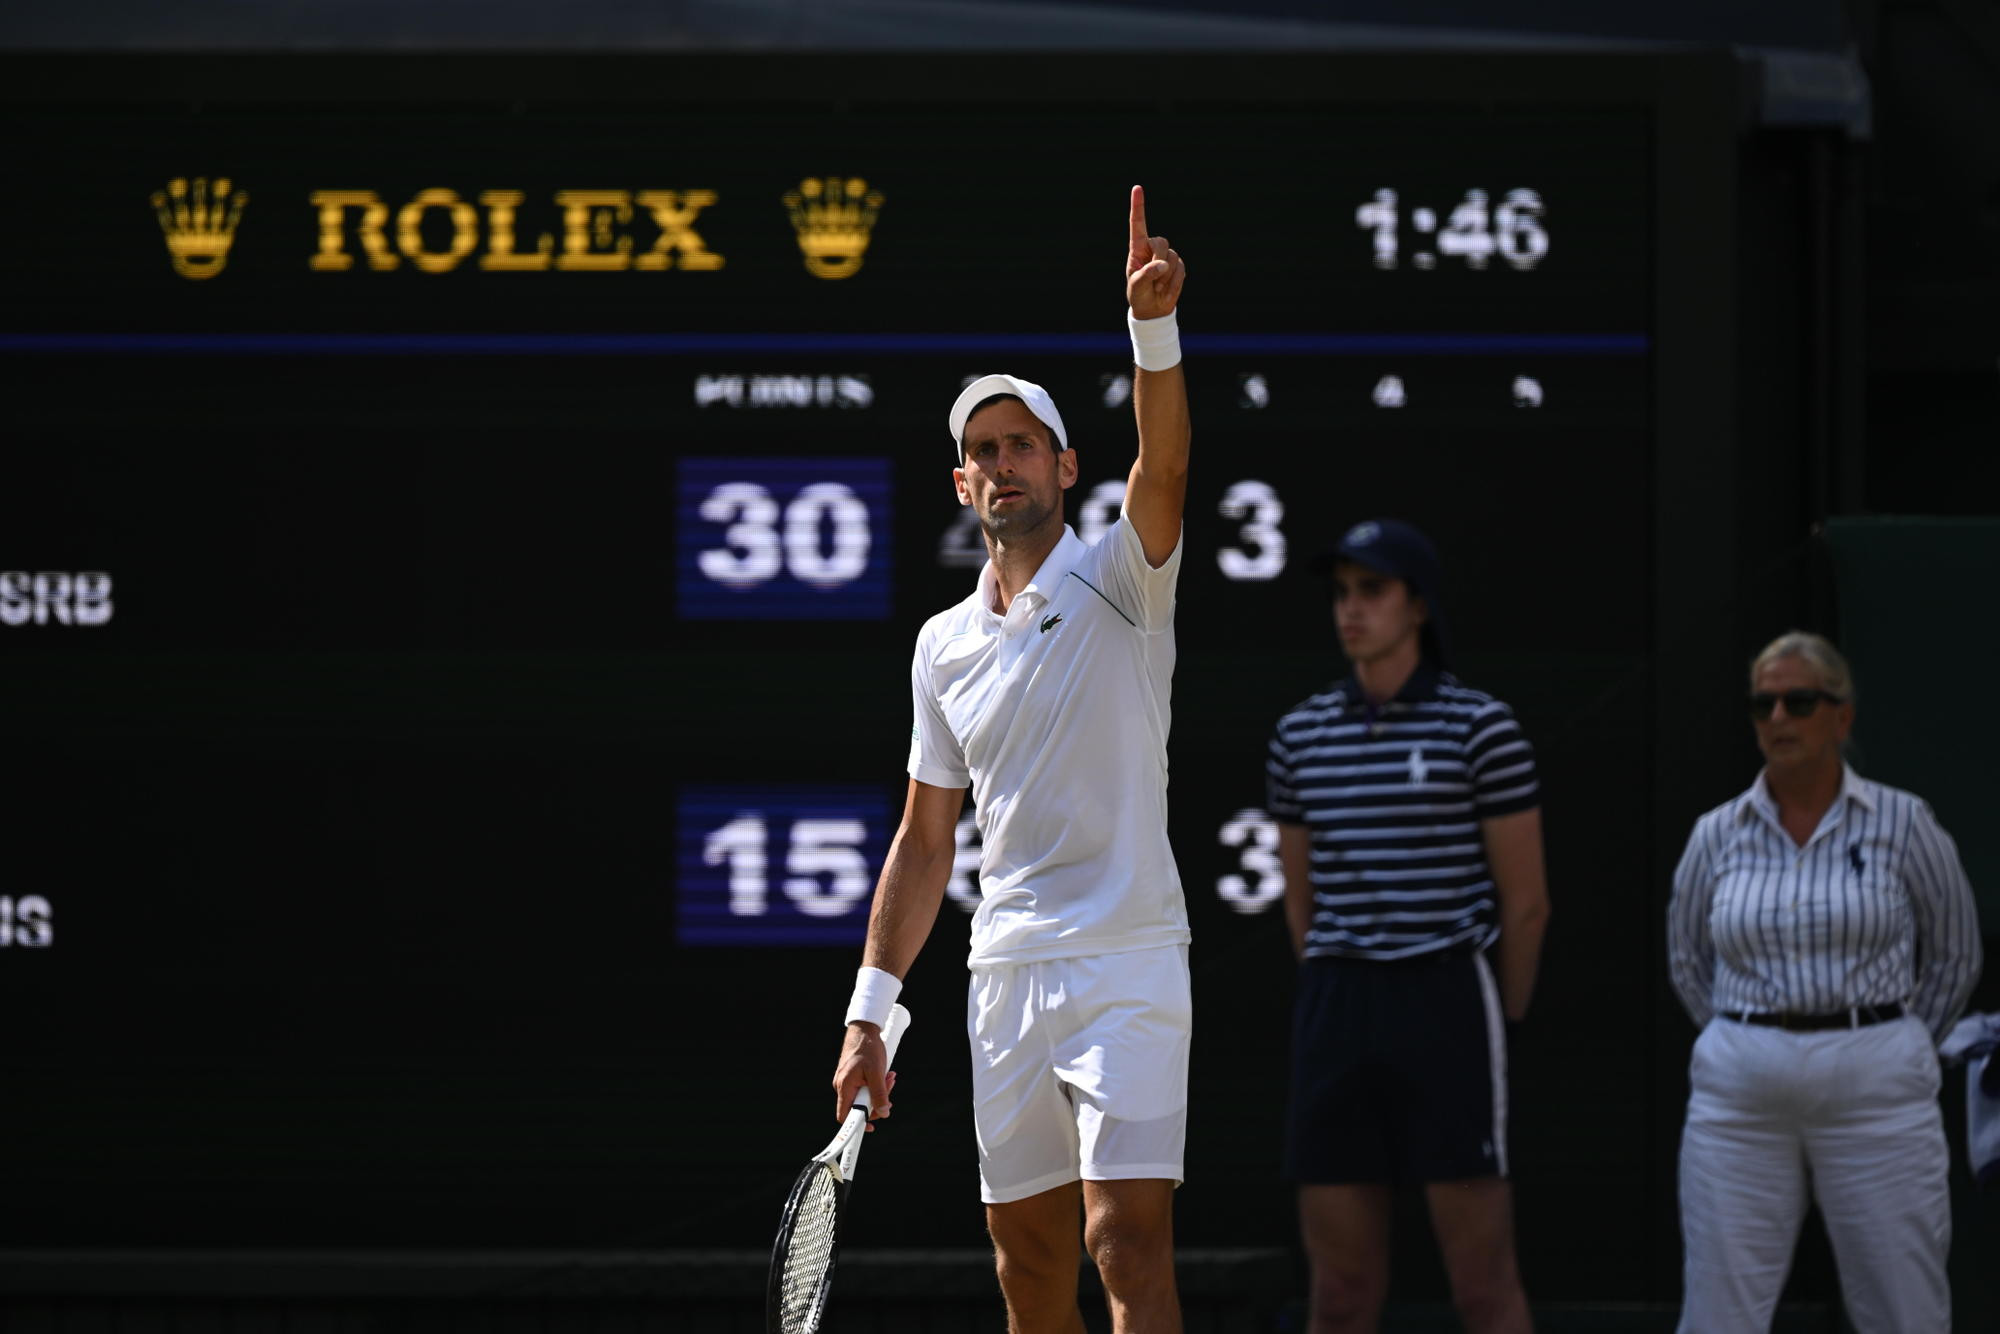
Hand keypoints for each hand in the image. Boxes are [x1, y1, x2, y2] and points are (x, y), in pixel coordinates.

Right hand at [832, 1021, 896, 1125]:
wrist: (863, 1029)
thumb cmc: (867, 1047)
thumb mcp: (877, 1072)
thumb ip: (879, 1094)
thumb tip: (883, 1112)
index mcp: (844, 1087)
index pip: (846, 1116)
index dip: (857, 1124)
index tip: (870, 1128)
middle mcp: (842, 1086)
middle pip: (859, 1106)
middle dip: (877, 1101)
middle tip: (889, 1088)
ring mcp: (846, 1081)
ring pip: (863, 1096)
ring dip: (879, 1091)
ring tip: (889, 1077)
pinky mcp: (852, 1077)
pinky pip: (863, 1087)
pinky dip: (875, 1084)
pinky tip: (884, 1074)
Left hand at [1124, 184, 1184, 320]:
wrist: (1153, 309)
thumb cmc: (1139, 295)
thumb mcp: (1137, 287)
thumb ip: (1146, 274)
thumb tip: (1162, 264)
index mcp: (1137, 249)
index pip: (1137, 224)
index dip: (1138, 206)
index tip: (1137, 188)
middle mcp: (1152, 249)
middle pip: (1161, 242)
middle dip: (1158, 259)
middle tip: (1153, 278)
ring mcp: (1166, 256)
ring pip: (1172, 256)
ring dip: (1165, 276)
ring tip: (1157, 286)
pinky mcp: (1178, 265)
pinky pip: (1180, 268)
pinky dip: (1174, 281)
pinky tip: (1166, 288)